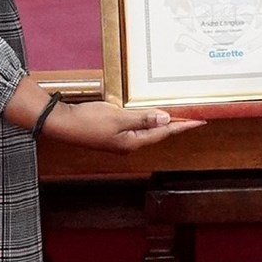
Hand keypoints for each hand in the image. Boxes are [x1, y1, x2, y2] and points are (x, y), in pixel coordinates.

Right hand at [45, 99, 204, 151]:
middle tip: (191, 119)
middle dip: (175, 126)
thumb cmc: (88, 121)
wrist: (62, 124)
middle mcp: (128, 144)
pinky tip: (148, 116)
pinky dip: (145, 121)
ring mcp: (119, 141)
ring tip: (175, 118)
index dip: (182, 126)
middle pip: (157, 134)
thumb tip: (166, 120)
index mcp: (132, 142)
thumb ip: (143, 118)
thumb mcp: (118, 117)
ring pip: (146, 131)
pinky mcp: (112, 135)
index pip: (164, 133)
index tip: (199, 122)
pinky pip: (135, 128)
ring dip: (160, 124)